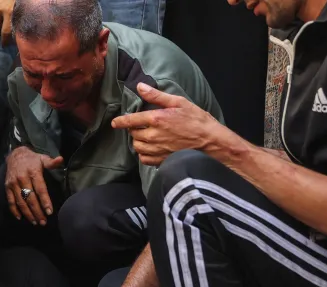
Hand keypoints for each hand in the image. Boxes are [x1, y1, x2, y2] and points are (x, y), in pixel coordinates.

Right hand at [4, 146, 62, 225]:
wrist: (15, 155)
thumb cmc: (32, 159)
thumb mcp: (42, 158)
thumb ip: (51, 162)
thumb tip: (60, 159)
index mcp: (33, 172)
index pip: (40, 189)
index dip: (45, 201)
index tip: (49, 212)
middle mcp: (22, 178)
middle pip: (30, 198)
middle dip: (37, 212)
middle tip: (43, 222)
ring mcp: (13, 184)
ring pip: (21, 202)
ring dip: (28, 213)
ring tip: (35, 222)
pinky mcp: (7, 187)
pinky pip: (10, 201)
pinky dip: (14, 210)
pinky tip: (20, 218)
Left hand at [111, 83, 228, 165]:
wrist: (211, 142)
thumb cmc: (197, 120)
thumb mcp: (179, 102)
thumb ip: (157, 96)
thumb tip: (140, 87)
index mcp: (156, 119)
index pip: (131, 120)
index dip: (121, 121)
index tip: (115, 123)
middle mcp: (153, 136)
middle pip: (133, 134)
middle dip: (134, 129)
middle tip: (142, 126)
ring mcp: (157, 150)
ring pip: (137, 147)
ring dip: (138, 141)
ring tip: (146, 137)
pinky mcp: (162, 160)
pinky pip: (144, 159)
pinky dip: (144, 154)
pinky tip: (151, 149)